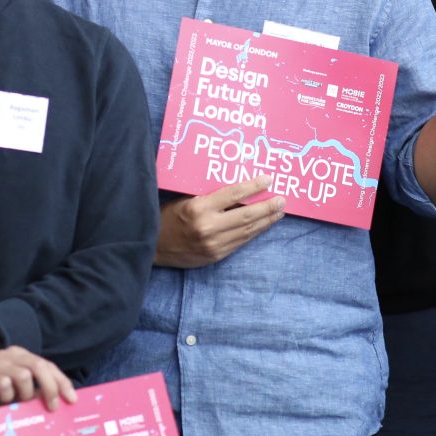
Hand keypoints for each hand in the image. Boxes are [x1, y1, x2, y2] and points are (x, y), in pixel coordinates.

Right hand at [0, 346, 77, 415]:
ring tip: (18, 405)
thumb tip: (65, 403)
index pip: (48, 366)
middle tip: (52, 408)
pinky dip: (7, 397)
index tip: (72, 400)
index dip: (62, 382)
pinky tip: (1, 403)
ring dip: (25, 394)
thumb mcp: (23, 397)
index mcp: (23, 358)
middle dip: (50, 387)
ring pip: (23, 375)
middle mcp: (10, 356)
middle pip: (39, 366)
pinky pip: (4, 384)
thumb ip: (40, 394)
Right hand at [156, 176, 284, 267]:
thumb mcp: (183, 199)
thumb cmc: (166, 216)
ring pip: (247, 231)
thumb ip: (207, 195)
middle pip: (246, 215)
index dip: (253, 187)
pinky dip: (254, 233)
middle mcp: (208, 227)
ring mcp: (213, 244)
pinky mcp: (216, 256)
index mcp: (198, 207)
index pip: (233, 194)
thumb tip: (236, 187)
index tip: (268, 180)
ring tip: (279, 212)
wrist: (152, 246)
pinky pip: (240, 242)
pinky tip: (263, 226)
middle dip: (267, 207)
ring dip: (266, 221)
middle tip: (282, 200)